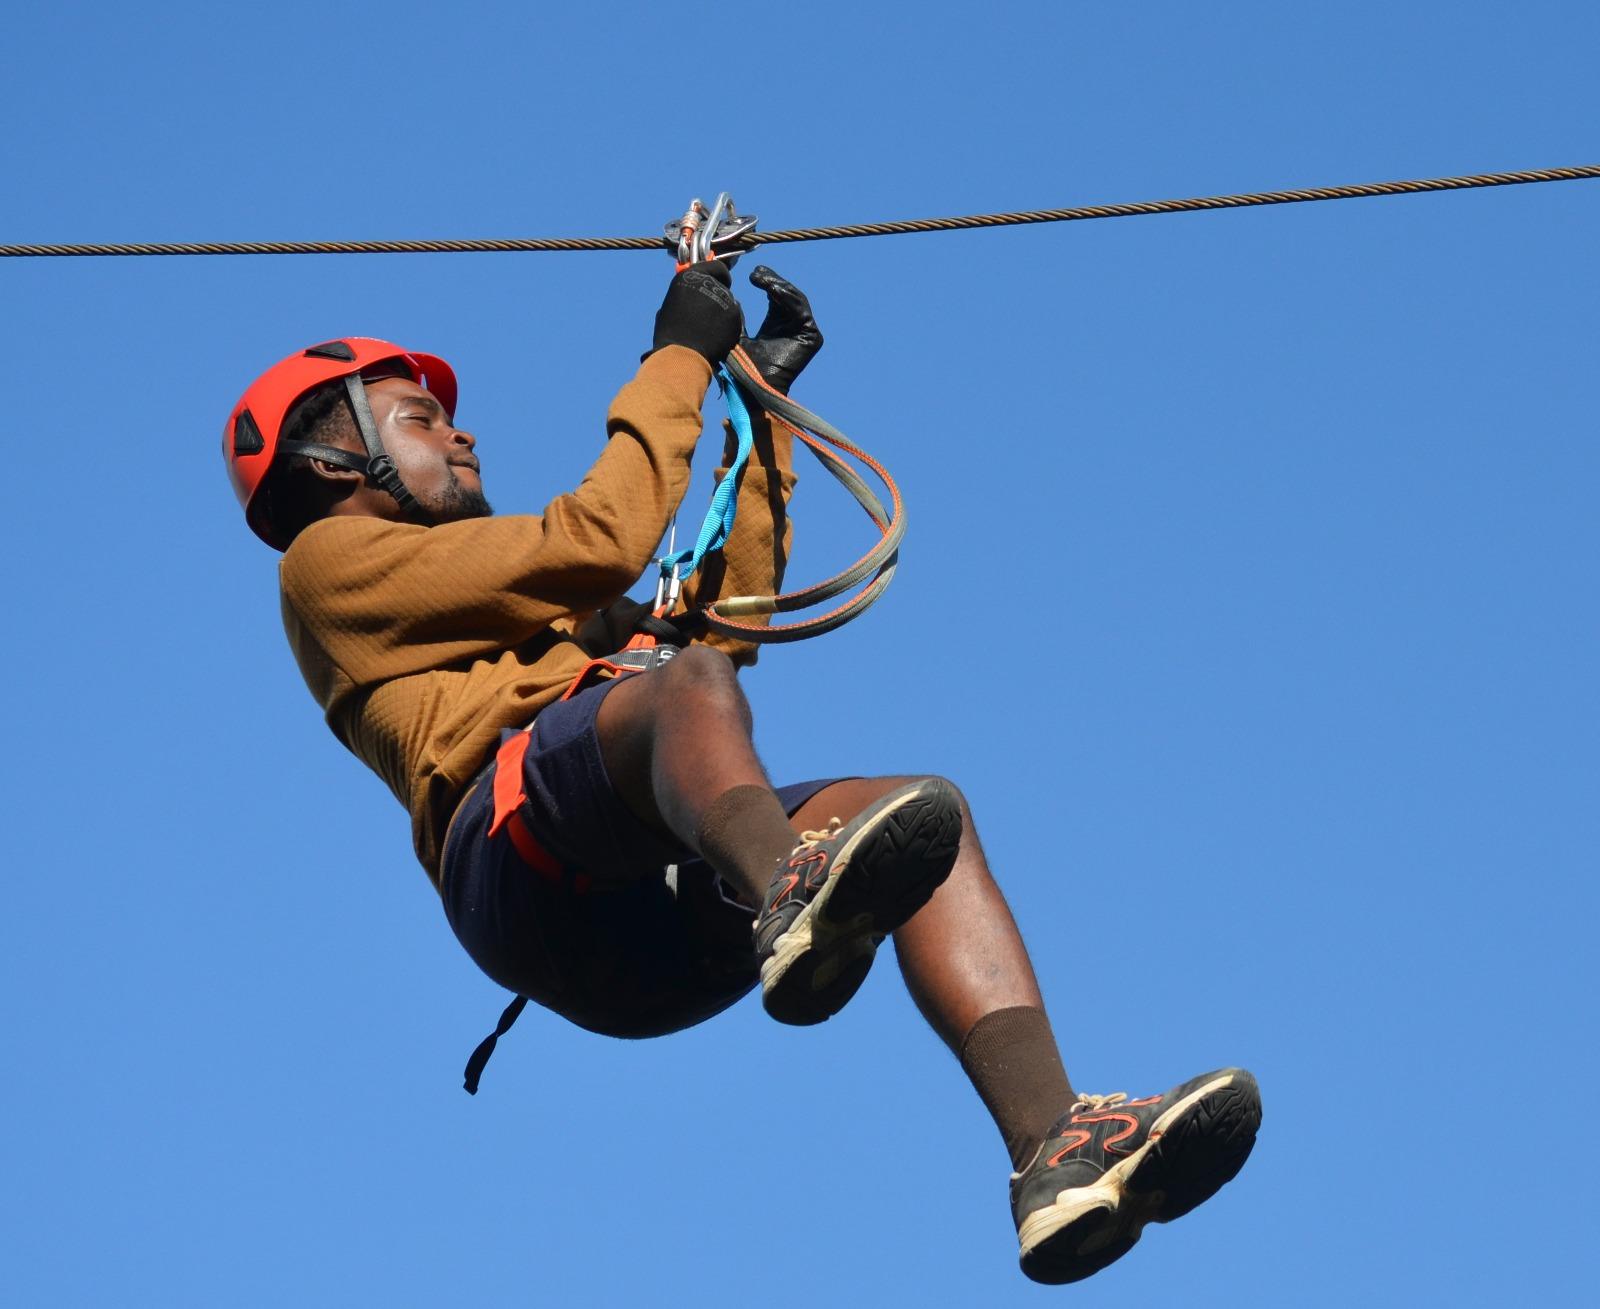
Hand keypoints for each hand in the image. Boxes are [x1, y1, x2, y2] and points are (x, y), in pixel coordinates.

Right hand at [651, 259, 742, 364]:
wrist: (682, 355)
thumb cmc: (670, 335)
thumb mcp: (670, 307)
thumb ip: (685, 296)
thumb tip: (688, 296)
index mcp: (690, 276)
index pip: (716, 267)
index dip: (719, 275)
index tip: (719, 282)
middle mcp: (709, 283)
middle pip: (723, 287)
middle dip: (718, 299)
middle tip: (707, 315)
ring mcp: (724, 298)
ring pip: (729, 304)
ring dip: (723, 314)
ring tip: (708, 331)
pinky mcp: (735, 315)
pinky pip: (734, 320)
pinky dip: (728, 328)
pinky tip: (716, 337)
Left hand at [739, 266, 823, 392]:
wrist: (754, 386)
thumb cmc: (744, 367)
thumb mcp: (738, 335)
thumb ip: (738, 319)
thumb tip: (733, 300)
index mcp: (777, 324)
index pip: (776, 296)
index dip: (767, 282)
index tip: (752, 275)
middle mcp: (792, 326)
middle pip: (787, 294)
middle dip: (773, 281)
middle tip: (757, 273)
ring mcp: (804, 331)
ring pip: (796, 299)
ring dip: (779, 286)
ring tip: (763, 279)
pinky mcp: (812, 337)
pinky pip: (802, 310)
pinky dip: (788, 298)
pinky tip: (773, 290)